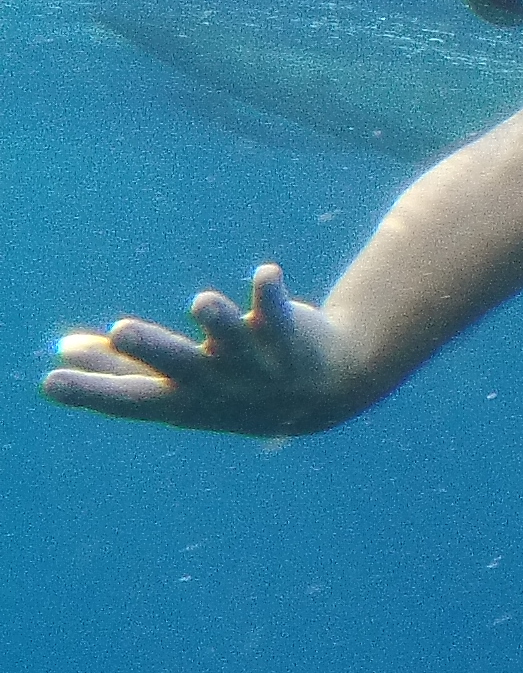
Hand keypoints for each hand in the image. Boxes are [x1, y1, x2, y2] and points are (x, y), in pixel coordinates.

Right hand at [42, 263, 363, 435]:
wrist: (322, 393)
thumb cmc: (232, 388)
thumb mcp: (176, 386)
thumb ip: (120, 368)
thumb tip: (63, 349)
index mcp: (180, 399)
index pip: (128, 397)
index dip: (89, 390)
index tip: (49, 382)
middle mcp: (215, 381)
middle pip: (178, 364)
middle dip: (149, 348)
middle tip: (119, 331)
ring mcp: (252, 359)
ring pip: (231, 335)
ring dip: (217, 317)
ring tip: (203, 302)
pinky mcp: (285, 332)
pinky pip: (276, 310)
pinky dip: (270, 292)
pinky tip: (266, 273)